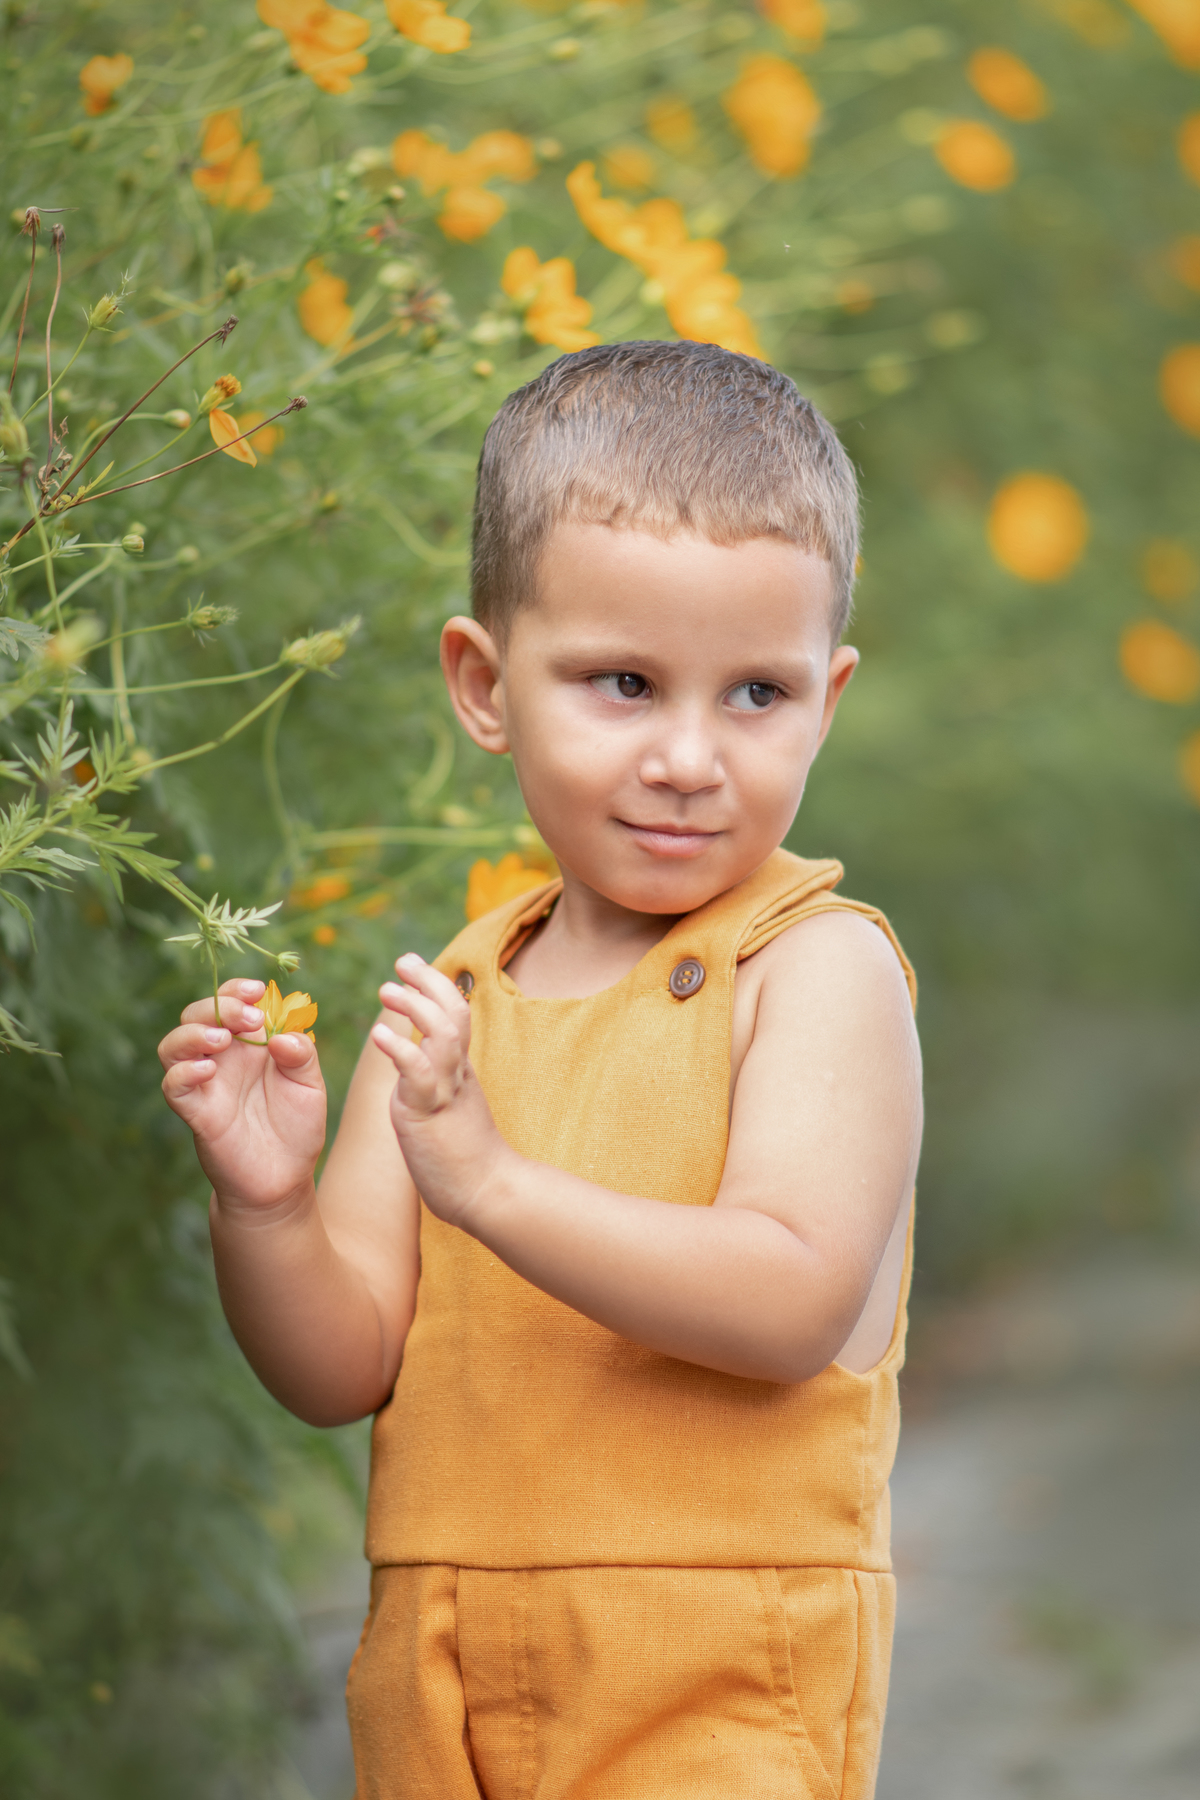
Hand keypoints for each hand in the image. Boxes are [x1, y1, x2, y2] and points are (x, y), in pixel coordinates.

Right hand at [159, 977, 326, 1216]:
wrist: (283, 1180)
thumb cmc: (297, 1129)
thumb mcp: (310, 1086)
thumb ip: (302, 1056)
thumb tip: (281, 1036)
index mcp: (249, 1045)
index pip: (230, 1002)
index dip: (236, 990)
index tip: (255, 990)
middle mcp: (222, 1059)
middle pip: (196, 1016)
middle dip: (218, 1007)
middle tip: (249, 1019)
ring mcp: (205, 1084)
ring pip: (173, 1045)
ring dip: (193, 1034)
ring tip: (223, 1040)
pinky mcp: (195, 1112)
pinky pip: (173, 1085)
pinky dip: (184, 1072)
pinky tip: (208, 1071)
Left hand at [370, 954, 507, 1230]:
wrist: (488, 1195)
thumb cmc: (466, 1159)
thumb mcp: (451, 1108)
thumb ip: (439, 1082)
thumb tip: (422, 1066)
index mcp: (459, 1071)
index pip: (456, 1013)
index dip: (436, 985)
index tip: (412, 964)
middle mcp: (456, 1074)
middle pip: (454, 1012)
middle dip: (429, 981)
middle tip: (402, 960)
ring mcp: (446, 1092)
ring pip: (442, 1036)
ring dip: (415, 1008)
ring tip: (387, 988)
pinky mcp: (431, 1115)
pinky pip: (419, 1075)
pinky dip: (400, 1051)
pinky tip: (380, 1035)